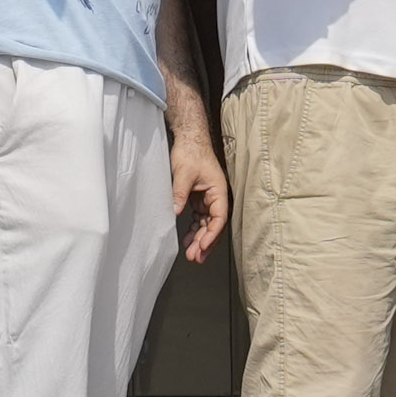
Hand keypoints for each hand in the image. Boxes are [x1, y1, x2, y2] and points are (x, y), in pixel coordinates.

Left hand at [168, 111, 229, 263]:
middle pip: (214, 225)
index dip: (212, 233)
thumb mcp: (183, 174)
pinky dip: (194, 230)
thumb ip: (180, 194)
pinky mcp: (199, 199)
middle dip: (206, 242)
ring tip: (191, 254)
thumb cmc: (191, 152)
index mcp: (219, 190)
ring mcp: (208, 199)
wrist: (188, 139)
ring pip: (206, 224)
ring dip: (200, 239)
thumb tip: (176, 212)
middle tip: (196, 257)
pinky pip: (199, 219)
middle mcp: (216, 197)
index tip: (203, 245)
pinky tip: (188, 241)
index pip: (219, 217)